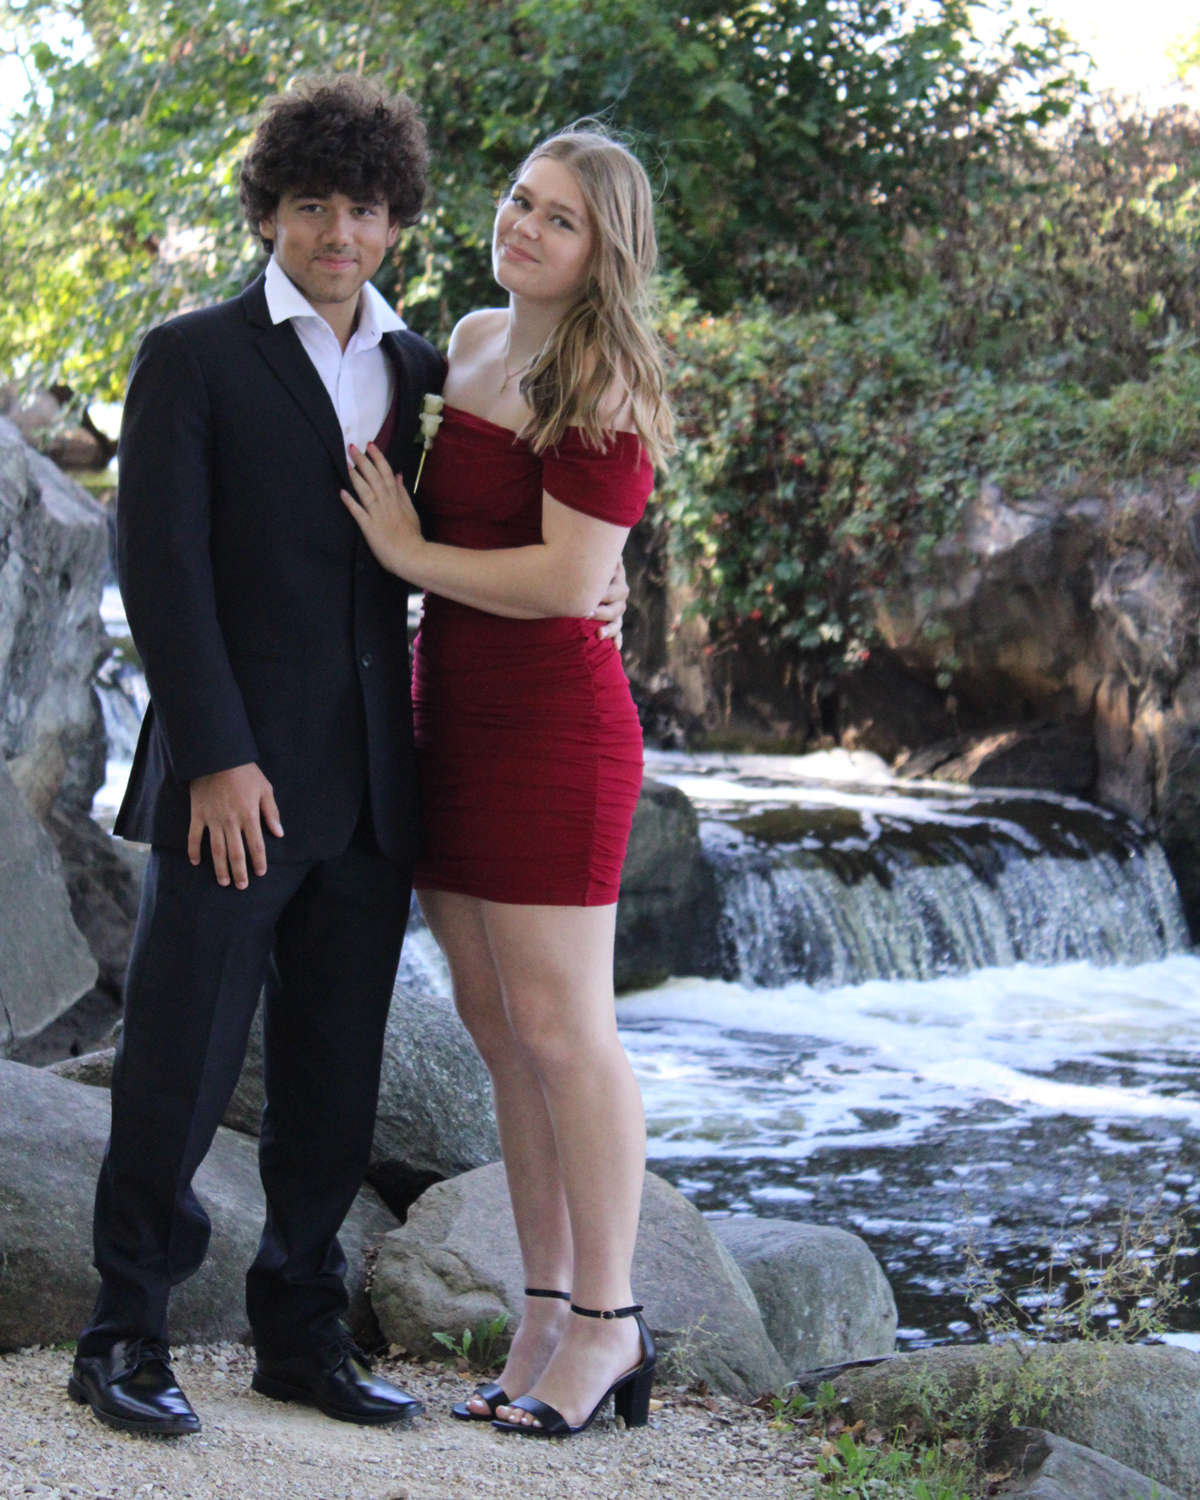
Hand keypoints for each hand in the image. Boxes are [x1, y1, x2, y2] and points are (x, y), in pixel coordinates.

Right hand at [188, 763, 282, 888]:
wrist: (217, 758)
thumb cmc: (244, 773)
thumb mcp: (265, 789)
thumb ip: (272, 812)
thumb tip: (279, 833)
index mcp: (249, 816)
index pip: (256, 845)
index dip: (258, 861)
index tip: (260, 873)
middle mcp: (231, 821)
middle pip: (236, 853)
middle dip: (240, 872)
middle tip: (241, 886)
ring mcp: (212, 820)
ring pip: (216, 850)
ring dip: (220, 868)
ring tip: (224, 881)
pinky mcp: (198, 815)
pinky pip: (194, 836)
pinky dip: (194, 850)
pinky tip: (195, 862)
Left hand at [341, 442, 423, 576]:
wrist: (412, 556)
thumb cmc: (411, 536)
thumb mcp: (410, 511)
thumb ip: (403, 493)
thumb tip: (398, 474)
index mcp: (396, 499)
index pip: (386, 473)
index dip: (378, 458)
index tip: (370, 445)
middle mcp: (387, 504)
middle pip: (374, 478)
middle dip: (363, 461)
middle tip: (351, 447)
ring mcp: (378, 515)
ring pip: (366, 492)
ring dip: (356, 477)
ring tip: (347, 464)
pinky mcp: (370, 528)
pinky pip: (359, 513)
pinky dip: (351, 503)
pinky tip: (342, 492)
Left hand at [593, 555, 628, 648]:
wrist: (578, 565)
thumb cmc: (584, 558)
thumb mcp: (589, 553)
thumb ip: (599, 553)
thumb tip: (610, 550)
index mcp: (615, 577)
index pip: (616, 588)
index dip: (604, 595)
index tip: (590, 600)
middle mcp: (619, 592)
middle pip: (617, 605)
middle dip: (602, 611)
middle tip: (585, 613)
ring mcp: (616, 606)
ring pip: (617, 619)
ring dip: (610, 628)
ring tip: (598, 634)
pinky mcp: (611, 618)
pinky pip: (617, 630)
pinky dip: (616, 638)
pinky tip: (615, 648)